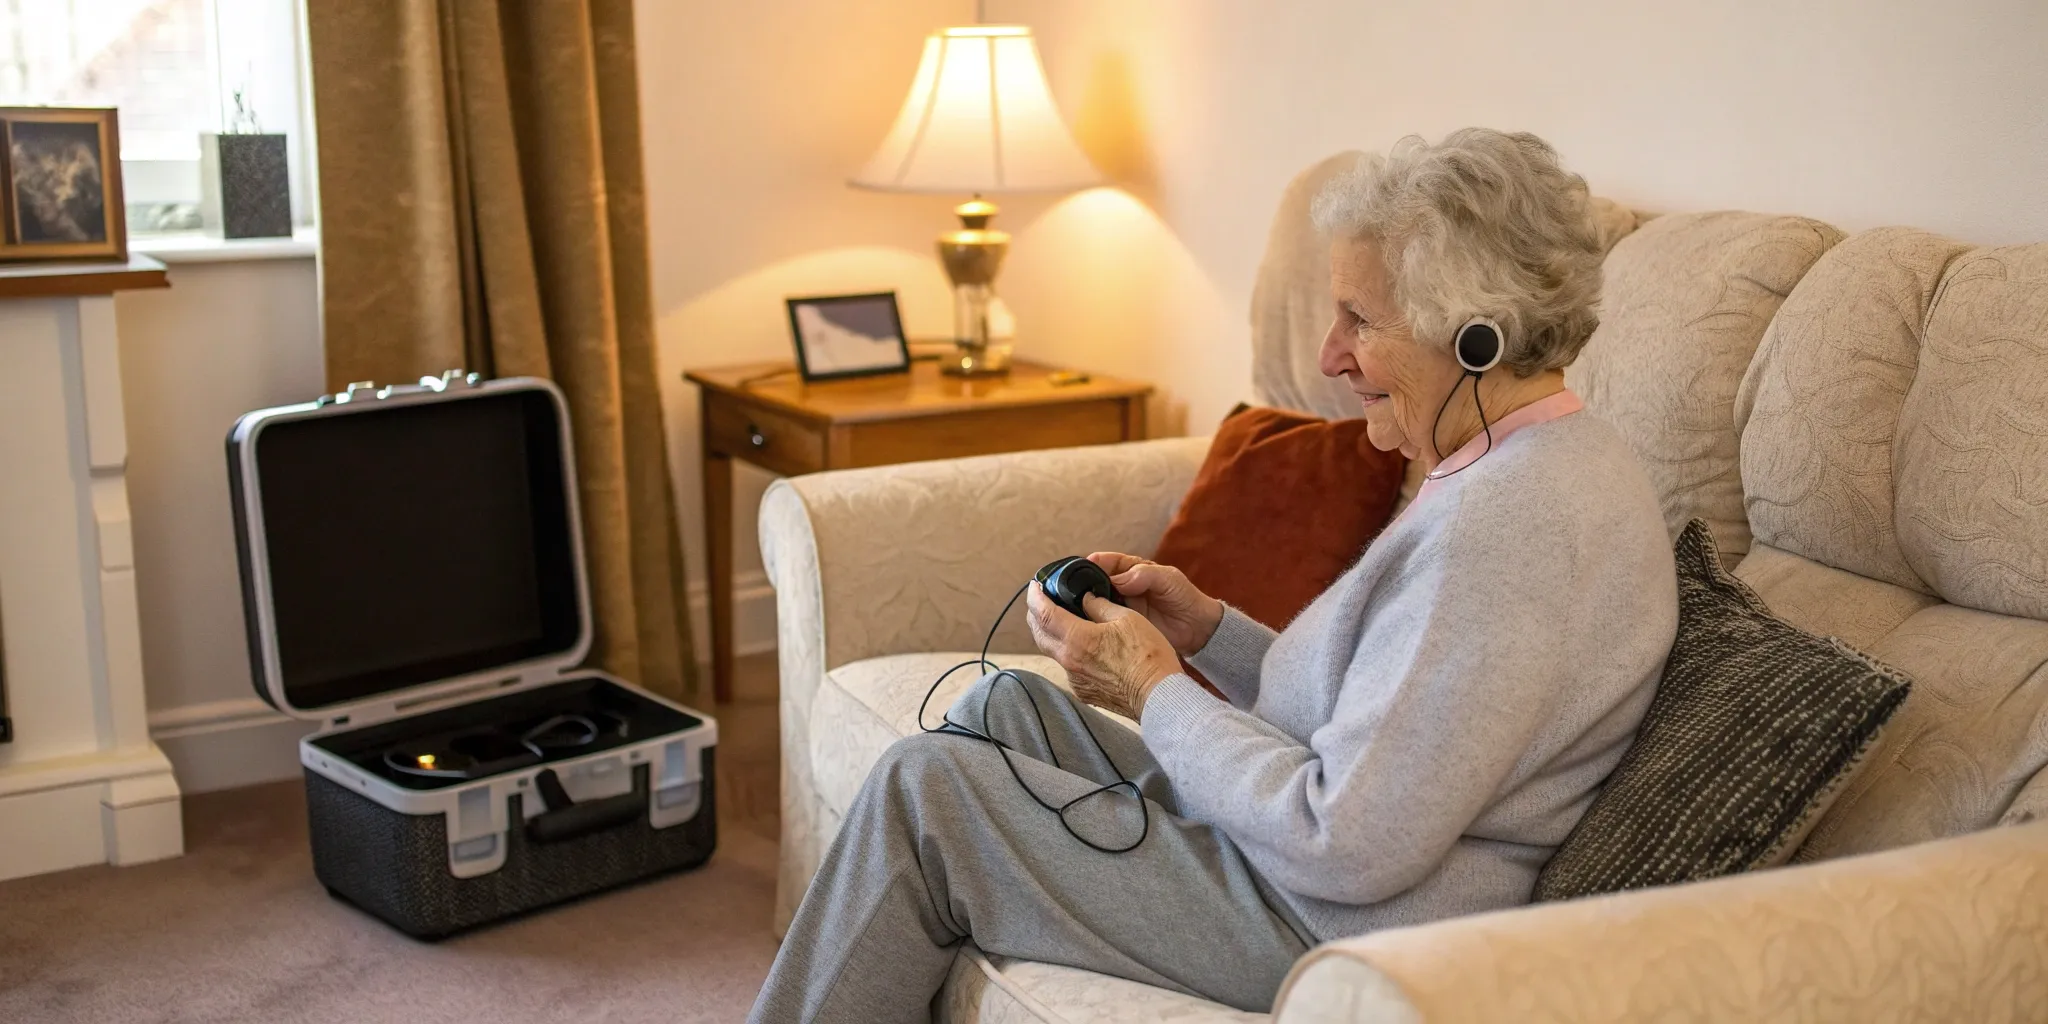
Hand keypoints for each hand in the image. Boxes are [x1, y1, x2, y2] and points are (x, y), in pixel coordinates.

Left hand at [1026, 583, 1182, 719]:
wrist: (1158, 694)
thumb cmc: (1148, 655)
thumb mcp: (1127, 618)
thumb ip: (1101, 605)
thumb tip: (1086, 598)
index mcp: (1078, 639)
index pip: (1043, 614)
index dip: (1035, 597)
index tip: (1035, 585)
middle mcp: (1069, 661)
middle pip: (1039, 634)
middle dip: (1036, 614)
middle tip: (1042, 600)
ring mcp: (1075, 679)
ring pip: (1052, 651)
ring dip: (1051, 634)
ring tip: (1060, 620)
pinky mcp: (1083, 691)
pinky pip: (1068, 667)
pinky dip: (1068, 652)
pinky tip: (1082, 646)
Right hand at [1086, 553, 1224, 655]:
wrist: (1196, 629)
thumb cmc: (1184, 597)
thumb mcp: (1168, 579)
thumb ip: (1144, 575)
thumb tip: (1117, 579)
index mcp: (1131, 569)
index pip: (1107, 562)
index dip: (1095, 563)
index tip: (1085, 565)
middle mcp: (1121, 587)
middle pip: (1095, 582)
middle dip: (1084, 585)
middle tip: (1076, 590)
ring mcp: (1120, 607)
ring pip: (1096, 602)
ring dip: (1086, 604)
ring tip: (1078, 607)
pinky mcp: (1121, 626)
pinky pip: (1103, 621)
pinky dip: (1095, 622)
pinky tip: (1088, 623)